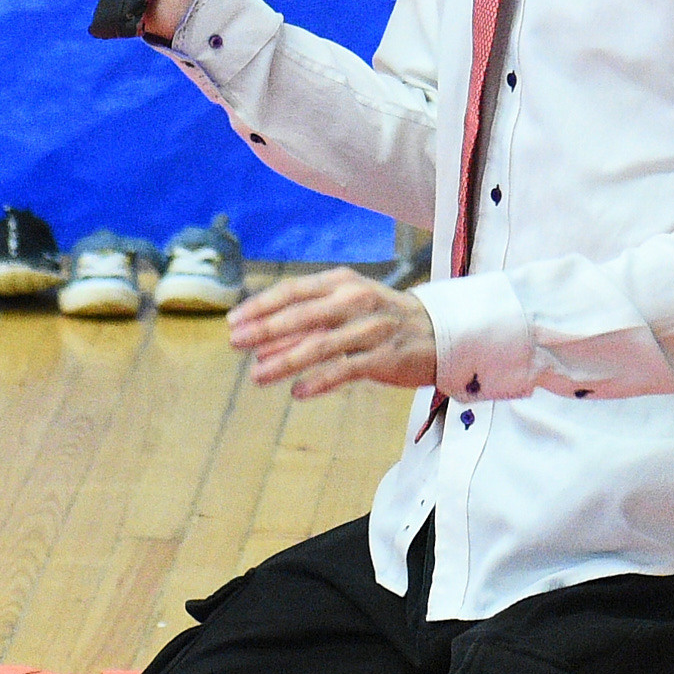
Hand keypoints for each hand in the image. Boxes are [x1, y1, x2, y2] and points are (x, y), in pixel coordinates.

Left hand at [227, 267, 436, 400]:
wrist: (439, 330)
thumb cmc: (380, 318)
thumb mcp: (346, 306)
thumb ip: (306, 322)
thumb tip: (259, 343)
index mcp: (341, 282)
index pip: (293, 290)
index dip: (261, 305)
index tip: (234, 320)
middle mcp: (356, 300)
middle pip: (302, 315)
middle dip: (265, 329)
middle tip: (235, 342)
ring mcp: (371, 329)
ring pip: (320, 345)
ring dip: (284, 361)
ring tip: (257, 376)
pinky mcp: (385, 357)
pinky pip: (345, 370)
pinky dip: (319, 381)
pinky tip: (297, 392)